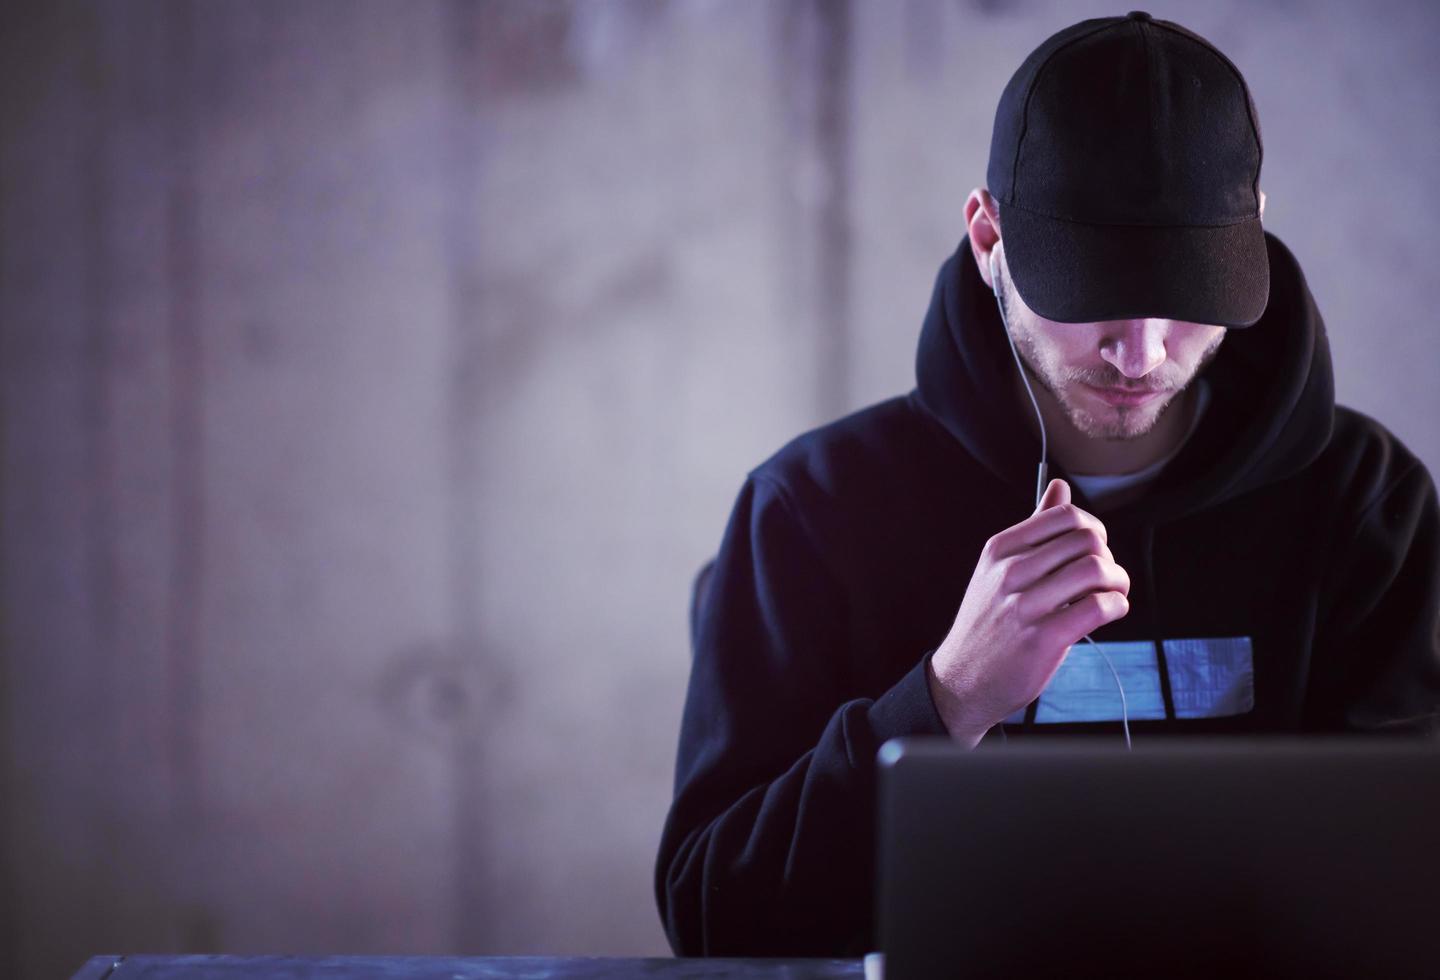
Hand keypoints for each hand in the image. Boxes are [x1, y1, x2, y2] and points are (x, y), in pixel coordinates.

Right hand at [928, 478, 1130, 746]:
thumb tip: (1060, 487)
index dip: (1093, 531)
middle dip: (1109, 558)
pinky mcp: (1042, 638)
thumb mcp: (999, 570)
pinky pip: (1098, 607)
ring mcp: (1024, 605)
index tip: (1094, 552)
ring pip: (1096, 570)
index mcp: (1000, 549)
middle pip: (1087, 540)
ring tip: (1112, 594)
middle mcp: (1009, 572)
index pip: (1065, 516)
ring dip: (1118, 582)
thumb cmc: (989, 623)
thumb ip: (1034, 529)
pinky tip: (1108, 613)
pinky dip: (1116, 607)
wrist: (962, 680)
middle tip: (1107, 578)